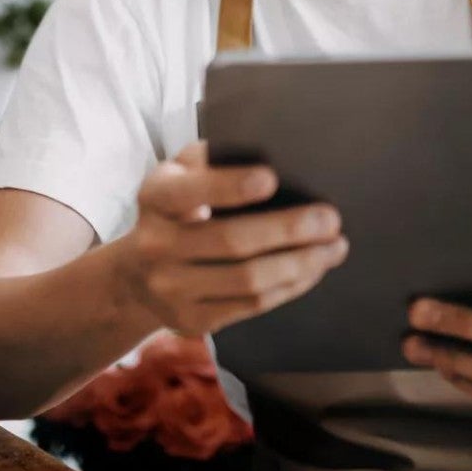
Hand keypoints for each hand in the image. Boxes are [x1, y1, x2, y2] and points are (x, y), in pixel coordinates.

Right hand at [110, 141, 348, 336]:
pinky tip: (313, 269)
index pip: (191, 191)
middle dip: (288, 230)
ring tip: (334, 247)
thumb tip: (274, 150)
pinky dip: (290, 286)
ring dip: (300, 263)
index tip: (272, 179)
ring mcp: (171, 289)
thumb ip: (212, 160)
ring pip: (248, 280)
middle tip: (330, 219)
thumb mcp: (180, 175)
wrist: (137, 276)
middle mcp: (155, 245)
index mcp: (154, 198)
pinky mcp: (192, 320)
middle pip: (231, 241)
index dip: (230, 186)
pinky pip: (252, 306)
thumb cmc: (177, 210)